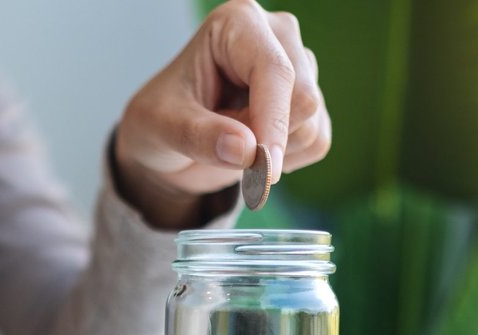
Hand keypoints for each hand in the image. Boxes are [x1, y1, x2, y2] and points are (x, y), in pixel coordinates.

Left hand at [112, 0, 331, 227]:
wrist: (169, 141)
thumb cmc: (160, 119)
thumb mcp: (160, 127)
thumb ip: (198, 136)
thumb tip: (246, 150)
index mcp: (237, 23)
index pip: (274, 70)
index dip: (272, 121)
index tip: (262, 168)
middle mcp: (277, 36)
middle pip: (304, 99)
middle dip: (266, 139)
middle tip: (221, 150)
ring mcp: (299, 67)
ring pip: (313, 125)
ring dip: (271, 152)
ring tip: (230, 140)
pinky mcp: (310, 102)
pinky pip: (317, 143)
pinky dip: (284, 160)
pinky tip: (252, 148)